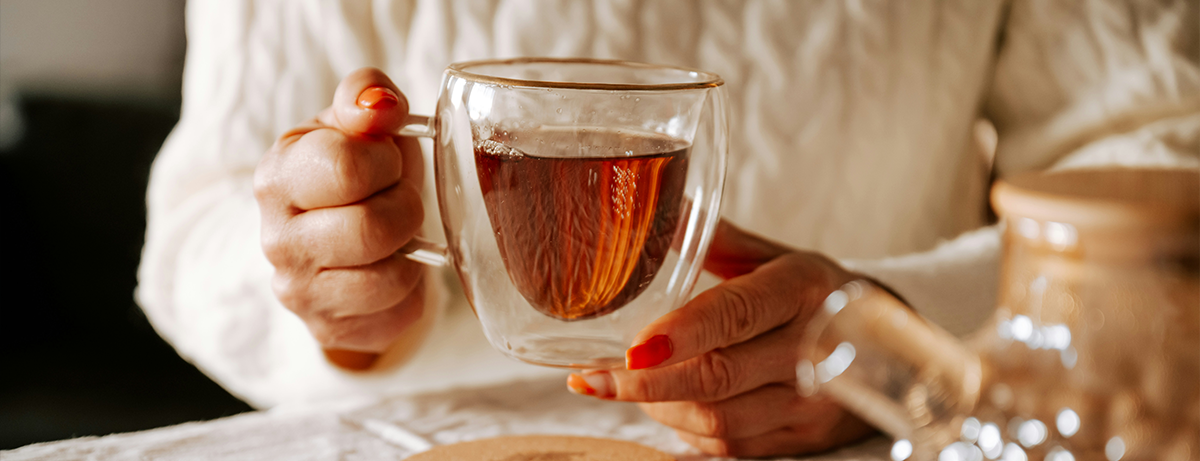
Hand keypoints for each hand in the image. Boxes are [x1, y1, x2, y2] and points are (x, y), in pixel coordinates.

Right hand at [254, 68, 426, 369]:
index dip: (386, 161)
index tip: (386, 162)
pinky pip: (399, 314)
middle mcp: (277, 240)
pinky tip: (392, 267)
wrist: (338, 231)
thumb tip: (379, 106)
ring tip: (397, 233)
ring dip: (411, 251)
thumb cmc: (356, 168)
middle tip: (400, 199)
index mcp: (278, 176)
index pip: (345, 167)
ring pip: (391, 278)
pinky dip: (412, 290)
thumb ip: (367, 95)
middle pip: (371, 229)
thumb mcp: (358, 121)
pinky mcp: (330, 330)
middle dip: (406, 208)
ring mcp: (299, 292)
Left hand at [566, 221, 875, 456]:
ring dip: (661, 409)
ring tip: (623, 388)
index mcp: (801, 289)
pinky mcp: (804, 438)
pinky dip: (688, 431)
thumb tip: (659, 212)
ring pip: (720, 421)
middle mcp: (813, 347)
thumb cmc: (816, 291)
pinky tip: (666, 408)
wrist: (889, 343)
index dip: (680, 334)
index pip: (734, 314)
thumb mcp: (775, 255)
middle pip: (718, 378)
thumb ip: (716, 240)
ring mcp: (813, 401)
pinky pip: (733, 448)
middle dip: (645, 385)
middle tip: (591, 379)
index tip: (630, 348)